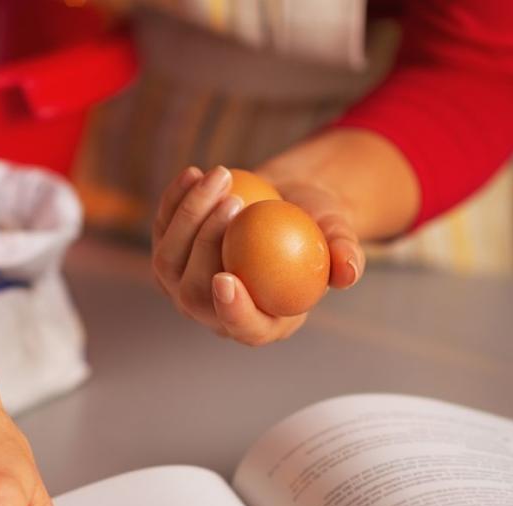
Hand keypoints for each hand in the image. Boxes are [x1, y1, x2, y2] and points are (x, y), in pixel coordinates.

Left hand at [151, 165, 365, 345]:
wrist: (285, 204)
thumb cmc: (317, 225)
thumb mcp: (337, 235)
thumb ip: (345, 254)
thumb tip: (350, 272)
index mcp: (259, 323)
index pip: (240, 327)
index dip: (230, 310)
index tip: (226, 278)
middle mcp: (214, 312)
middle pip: (193, 294)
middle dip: (206, 246)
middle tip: (233, 202)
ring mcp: (183, 286)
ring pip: (167, 261)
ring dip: (190, 215)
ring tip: (222, 176)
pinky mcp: (169, 253)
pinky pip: (162, 230)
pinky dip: (175, 200)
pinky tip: (194, 172)